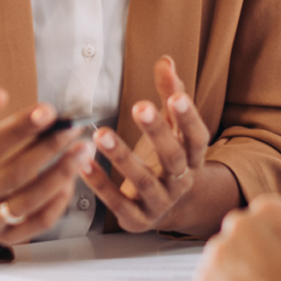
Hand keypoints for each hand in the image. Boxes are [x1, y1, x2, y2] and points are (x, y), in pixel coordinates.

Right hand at [0, 88, 92, 260]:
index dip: (18, 128)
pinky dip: (59, 200)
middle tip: (73, 128)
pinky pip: (38, 223)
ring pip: (28, 203)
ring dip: (61, 175)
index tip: (48, 110)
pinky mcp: (5, 238)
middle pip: (12, 176)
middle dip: (47, 149)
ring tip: (82, 150)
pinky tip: (71, 177)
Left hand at [79, 56, 211, 233]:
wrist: (166, 208)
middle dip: (157, 132)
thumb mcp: (172, 127)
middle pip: (173, 158)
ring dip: (121, 157)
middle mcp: (180, 181)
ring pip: (144, 182)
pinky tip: (84, 163)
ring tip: (100, 134)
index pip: (197, 137)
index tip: (177, 96)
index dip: (189, 117)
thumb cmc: (165, 157)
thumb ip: (169, 94)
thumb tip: (166, 61)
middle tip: (139, 106)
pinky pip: (118, 203)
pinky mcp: (137, 220)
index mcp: (192, 157)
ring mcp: (160, 203)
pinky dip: (101, 184)